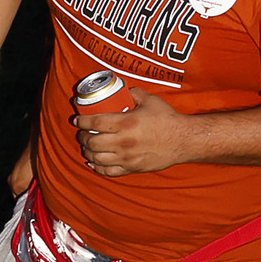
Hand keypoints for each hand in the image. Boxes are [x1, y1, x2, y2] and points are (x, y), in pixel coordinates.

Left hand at [71, 87, 200, 176]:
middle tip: (83, 132)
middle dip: (83, 137)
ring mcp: (127, 157)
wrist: (183, 140)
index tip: (77, 119)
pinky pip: (108, 171)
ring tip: (88, 146)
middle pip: (92, 142)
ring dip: (88, 152)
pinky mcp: (131, 168)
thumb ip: (135, 93)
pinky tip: (94, 162)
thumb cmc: (168, 120)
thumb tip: (124, 90)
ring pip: (97, 158)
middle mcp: (123, 142)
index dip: (82, 121)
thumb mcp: (152, 101)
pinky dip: (97, 168)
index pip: (95, 123)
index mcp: (126, 123)